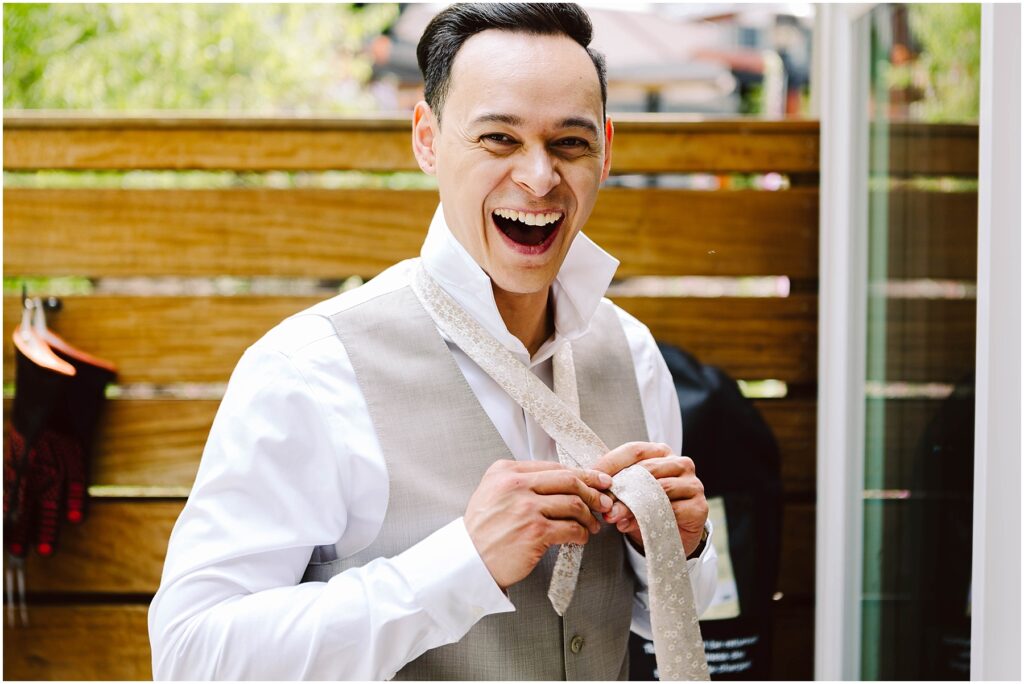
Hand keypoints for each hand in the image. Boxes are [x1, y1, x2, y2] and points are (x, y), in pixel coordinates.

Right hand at [464, 459, 613, 588]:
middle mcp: (516, 485)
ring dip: (588, 516)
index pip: (554, 466)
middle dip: (593, 490)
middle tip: (604, 500)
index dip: (581, 473)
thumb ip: (520, 481)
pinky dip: (581, 533)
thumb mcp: (492, 492)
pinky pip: (571, 528)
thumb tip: (560, 481)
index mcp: (506, 471)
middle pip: (569, 480)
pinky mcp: (535, 532)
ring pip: (574, 504)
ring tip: (591, 524)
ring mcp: (526, 508)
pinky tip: (580, 537)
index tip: (597, 480)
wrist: (468, 561)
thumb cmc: (482, 531)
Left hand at [593, 442, 708, 556]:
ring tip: (612, 516)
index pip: (634, 450)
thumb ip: (616, 485)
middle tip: (601, 503)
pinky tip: (628, 526)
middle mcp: (680, 463)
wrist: (672, 534)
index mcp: (662, 452)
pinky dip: (647, 519)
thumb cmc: (648, 506)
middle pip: (646, 470)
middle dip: (620, 488)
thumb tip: (595, 485)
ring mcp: (693, 484)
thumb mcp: (630, 492)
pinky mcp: (699, 506)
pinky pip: (671, 509)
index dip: (611, 463)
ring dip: (631, 505)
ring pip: (658, 489)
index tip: (591, 477)